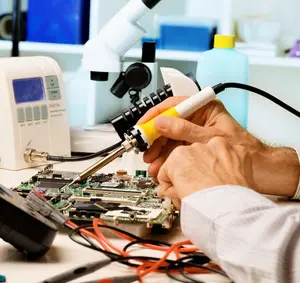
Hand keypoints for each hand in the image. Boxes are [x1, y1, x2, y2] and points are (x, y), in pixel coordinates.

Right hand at [139, 97, 299, 197]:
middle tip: (145, 147)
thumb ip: (184, 130)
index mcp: (204, 108)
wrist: (258, 167)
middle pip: (169, 124)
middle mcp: (198, 118)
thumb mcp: (210, 137)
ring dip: (159, 151)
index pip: (174, 105)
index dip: (156, 114)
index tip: (144, 124)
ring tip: (152, 163)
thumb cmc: (242, 148)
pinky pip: (175, 149)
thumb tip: (162, 123)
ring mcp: (195, 132)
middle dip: (155, 138)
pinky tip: (160, 165)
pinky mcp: (194, 145)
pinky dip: (166, 158)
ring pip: (170, 139)